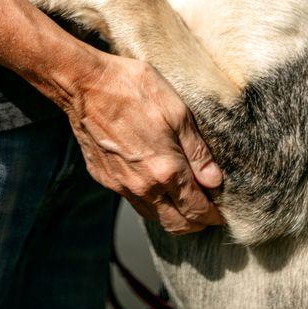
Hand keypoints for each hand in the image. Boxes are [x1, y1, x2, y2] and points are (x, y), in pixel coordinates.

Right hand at [65, 54, 223, 234]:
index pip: (195, 210)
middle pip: (175, 224)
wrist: (86, 84)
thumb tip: (214, 181)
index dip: (212, 216)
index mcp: (165, 170)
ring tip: (183, 201)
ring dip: (171, 215)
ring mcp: (120, 184)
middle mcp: (142, 186)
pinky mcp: (103, 177)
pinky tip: (154, 185)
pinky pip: (131, 200)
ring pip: (151, 215)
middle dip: (194, 223)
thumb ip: (197, 151)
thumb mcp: (177, 112)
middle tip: (206, 213)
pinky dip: (148, 201)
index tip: (221, 214)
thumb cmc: (134, 90)